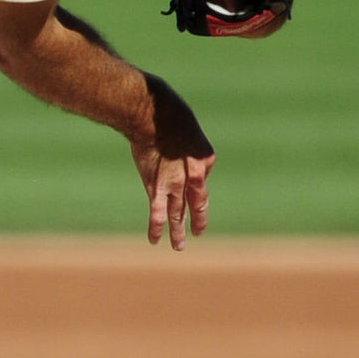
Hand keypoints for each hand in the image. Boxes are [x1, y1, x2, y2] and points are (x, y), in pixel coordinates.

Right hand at [130, 75, 215, 249]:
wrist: (153, 115)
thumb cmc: (166, 111)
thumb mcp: (184, 122)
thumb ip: (183, 136)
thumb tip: (171, 138)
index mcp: (205, 159)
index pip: (201, 175)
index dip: (192, 176)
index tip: (182, 173)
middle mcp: (195, 176)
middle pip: (197, 202)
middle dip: (197, 219)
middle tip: (197, 232)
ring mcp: (176, 183)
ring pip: (178, 212)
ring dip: (177, 231)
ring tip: (178, 246)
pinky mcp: (157, 186)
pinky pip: (158, 211)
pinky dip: (156, 226)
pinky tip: (155, 240)